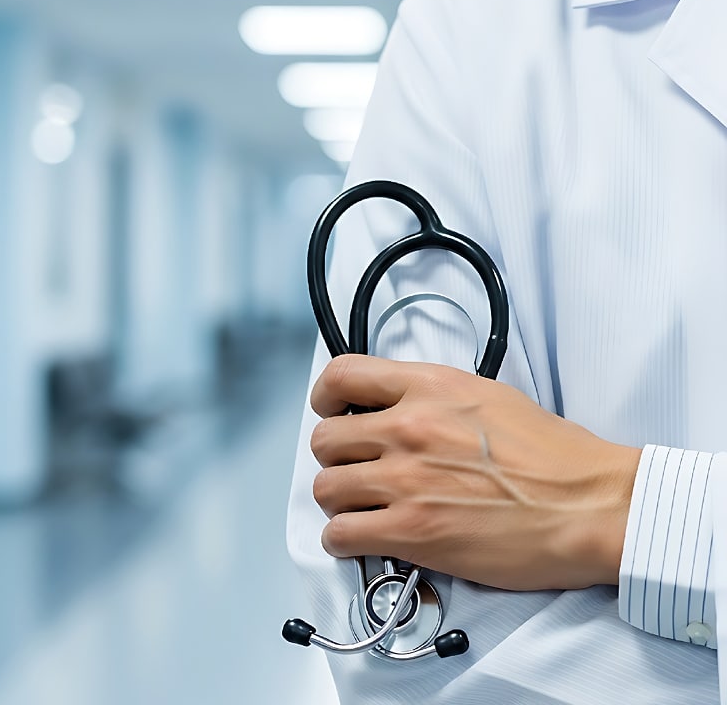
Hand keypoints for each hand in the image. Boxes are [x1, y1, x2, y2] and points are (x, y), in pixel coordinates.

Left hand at [310, 355, 641, 590]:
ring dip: (338, 501)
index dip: (325, 396)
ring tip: (361, 508)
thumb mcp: (488, 397)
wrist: (590, 505)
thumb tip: (397, 408)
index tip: (330, 410)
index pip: (343, 375)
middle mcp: (409, 428)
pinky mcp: (412, 531)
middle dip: (335, 457)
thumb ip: (433, 396)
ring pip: (326, 489)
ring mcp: (406, 480)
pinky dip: (343, 540)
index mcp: (429, 387)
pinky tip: (364, 538)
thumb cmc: (554, 455)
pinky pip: (340, 535)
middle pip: (325, 439)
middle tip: (355, 469)